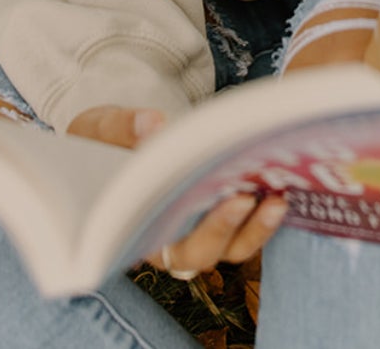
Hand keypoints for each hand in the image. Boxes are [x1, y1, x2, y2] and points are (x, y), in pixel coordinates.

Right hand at [66, 105, 288, 277]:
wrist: (110, 138)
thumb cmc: (98, 140)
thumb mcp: (98, 128)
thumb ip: (122, 128)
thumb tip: (153, 125)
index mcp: (130, 228)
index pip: (159, 246)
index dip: (187, 233)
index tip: (215, 202)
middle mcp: (165, 240)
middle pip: (198, 255)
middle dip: (223, 229)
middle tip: (244, 196)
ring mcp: (194, 232)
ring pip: (227, 249)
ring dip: (254, 228)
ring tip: (276, 198)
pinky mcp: (217, 216)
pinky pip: (243, 229)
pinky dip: (262, 215)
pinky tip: (281, 189)